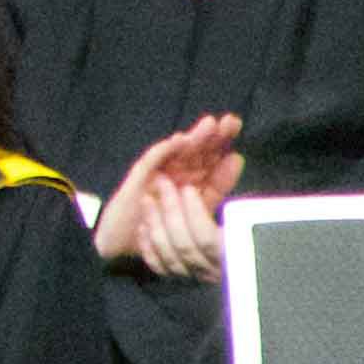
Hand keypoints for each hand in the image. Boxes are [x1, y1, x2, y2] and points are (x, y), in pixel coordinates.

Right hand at [98, 116, 243, 279]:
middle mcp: (177, 172)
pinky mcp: (140, 176)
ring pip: (179, 152)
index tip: (237, 130)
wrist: (126, 242)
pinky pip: (153, 161)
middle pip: (198, 151)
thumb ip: (217, 186)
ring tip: (210, 125)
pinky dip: (166, 150)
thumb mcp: (198, 208)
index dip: (224, 144)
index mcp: (193, 180)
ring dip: (195, 137)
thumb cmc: (162, 228)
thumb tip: (237, 158)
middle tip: (231, 122)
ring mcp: (158, 172)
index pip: (212, 159)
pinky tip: (180, 141)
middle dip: (214, 136)